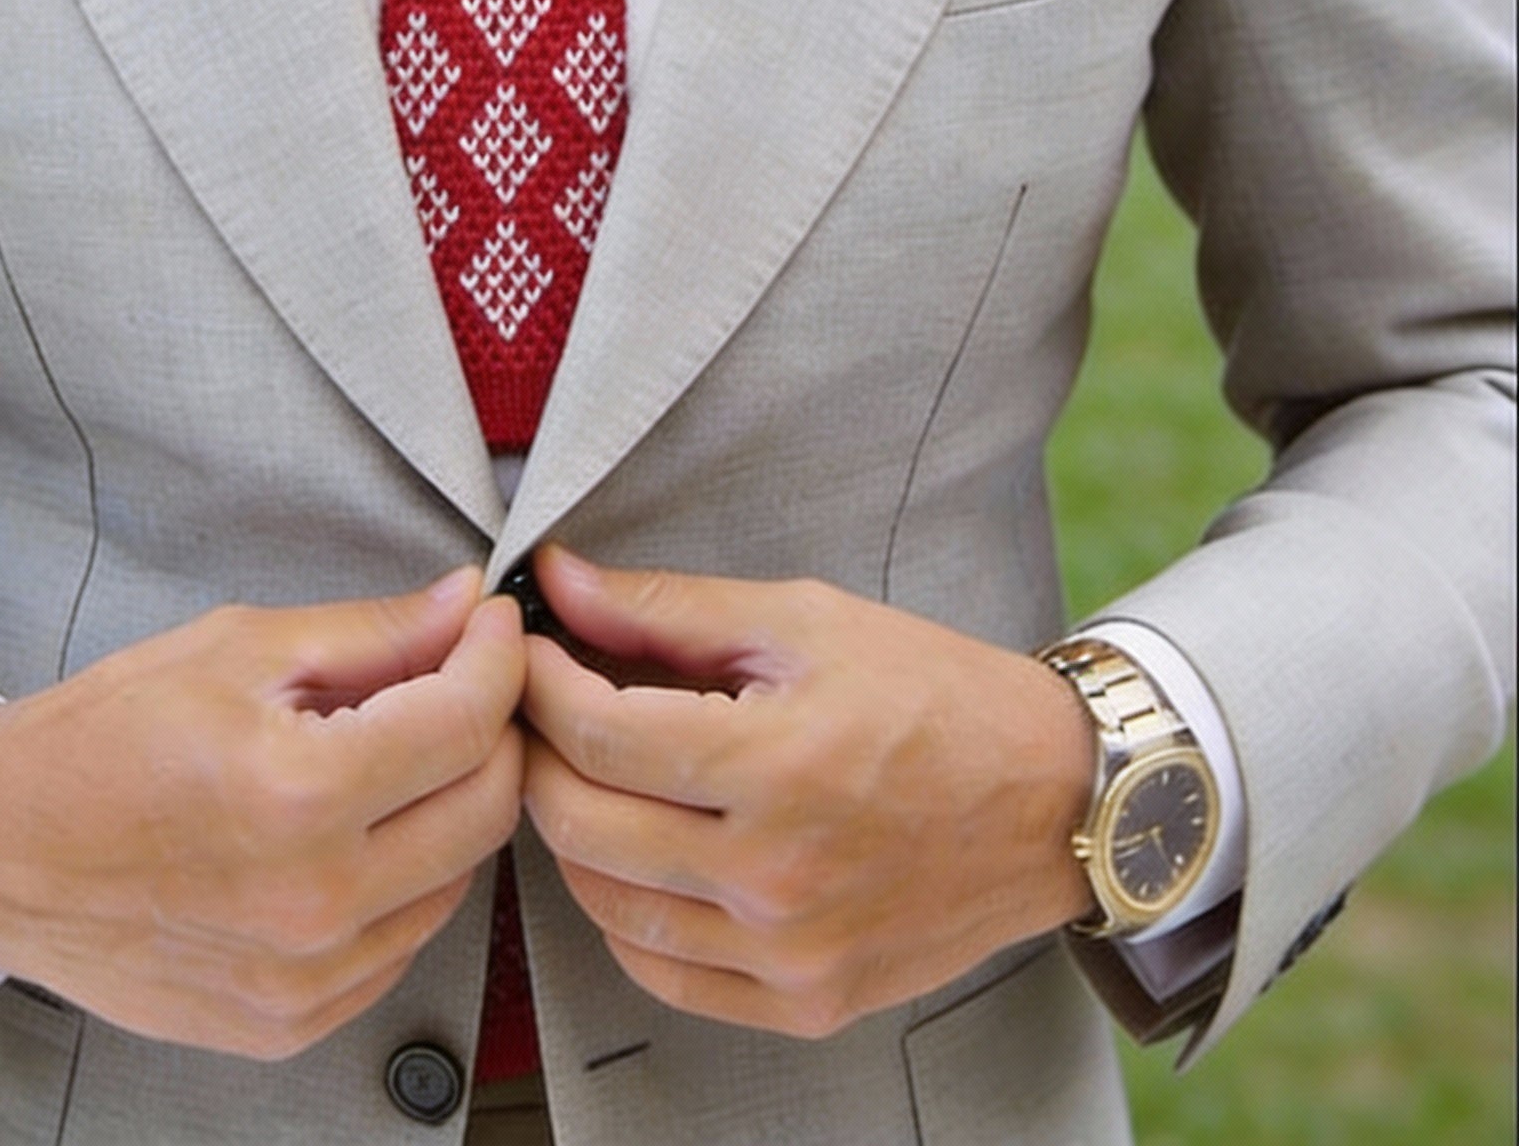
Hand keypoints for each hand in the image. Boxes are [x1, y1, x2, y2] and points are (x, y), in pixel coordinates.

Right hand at [0, 569, 525, 1058]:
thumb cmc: (102, 740)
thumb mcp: (237, 648)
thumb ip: (372, 632)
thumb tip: (464, 606)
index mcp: (298, 793)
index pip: (466, 721)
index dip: (498, 657)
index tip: (492, 626)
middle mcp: (313, 901)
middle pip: (487, 808)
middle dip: (494, 729)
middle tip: (462, 681)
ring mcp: (304, 978)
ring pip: (458, 880)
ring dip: (452, 805)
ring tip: (397, 753)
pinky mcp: (290, 1023)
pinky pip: (402, 943)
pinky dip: (406, 879)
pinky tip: (357, 831)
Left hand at [520, 546, 1094, 1039]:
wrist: (1054, 799)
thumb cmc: (935, 695)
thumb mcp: (803, 620)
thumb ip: (668, 608)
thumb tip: (560, 581)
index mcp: (778, 766)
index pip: (595, 732)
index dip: (539, 682)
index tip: (529, 649)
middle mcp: (778, 875)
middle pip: (580, 822)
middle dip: (538, 751)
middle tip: (542, 705)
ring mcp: (791, 952)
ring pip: (605, 905)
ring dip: (572, 832)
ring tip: (588, 772)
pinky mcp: (807, 1001)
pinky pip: (662, 974)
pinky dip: (624, 914)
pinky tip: (637, 854)